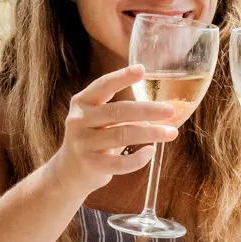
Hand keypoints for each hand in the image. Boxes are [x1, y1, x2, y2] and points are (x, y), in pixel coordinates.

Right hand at [47, 64, 178, 192]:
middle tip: (170, 110)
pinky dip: (139, 158)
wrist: (69, 171)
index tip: (142, 70)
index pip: (103, 85)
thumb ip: (122, 110)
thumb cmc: (94, 138)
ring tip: (171, 133)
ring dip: (151, 133)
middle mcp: (79, 120)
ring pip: (122, 135)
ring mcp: (83, 143)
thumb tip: (163, 110)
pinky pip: (120, 162)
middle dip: (147, 110)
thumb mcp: (98, 118)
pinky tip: (150, 151)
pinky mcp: (91, 164)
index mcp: (82, 102)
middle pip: (118, 111)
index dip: (122, 77)